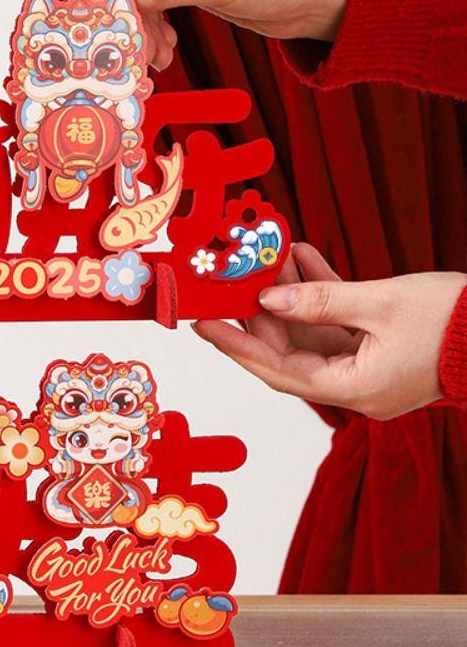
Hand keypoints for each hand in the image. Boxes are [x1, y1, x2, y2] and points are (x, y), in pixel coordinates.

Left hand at [192, 243, 465, 420]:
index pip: (278, 372)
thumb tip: (268, 300)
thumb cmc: (457, 322)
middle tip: (230, 283)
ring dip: (291, 297)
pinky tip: (305, 258)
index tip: (205, 325)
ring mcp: (370, 369)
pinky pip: (340, 323)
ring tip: (268, 259)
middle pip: (290, 353)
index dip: (238, 347)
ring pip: (313, 334)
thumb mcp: (382, 304)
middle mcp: (357, 386)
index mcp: (354, 389)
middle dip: (261, 314)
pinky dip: (322, 293)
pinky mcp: (383, 349)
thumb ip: (320, 301)